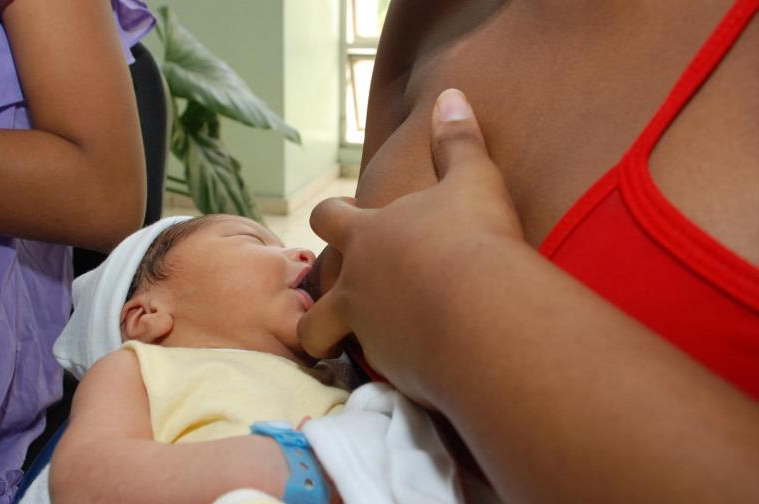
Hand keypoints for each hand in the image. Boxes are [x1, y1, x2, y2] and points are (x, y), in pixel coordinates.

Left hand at [298, 89, 523, 403]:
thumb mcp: (472, 180)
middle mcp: (355, 281)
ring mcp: (363, 327)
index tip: (337, 219)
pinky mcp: (383, 369)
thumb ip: (458, 139)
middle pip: (315, 283)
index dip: (332, 216)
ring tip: (343, 345)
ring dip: (324, 337)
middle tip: (336, 290)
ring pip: (317, 333)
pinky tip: (402, 370)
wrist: (480, 310)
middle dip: (317, 285)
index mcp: (369, 234)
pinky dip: (379, 369)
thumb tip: (451, 93)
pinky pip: (368, 371)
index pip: (329, 217)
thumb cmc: (473, 239)